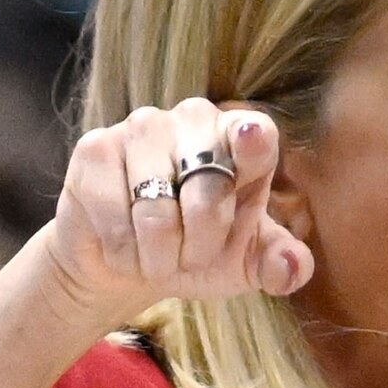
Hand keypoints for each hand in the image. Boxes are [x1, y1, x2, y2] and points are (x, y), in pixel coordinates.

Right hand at [42, 98, 312, 328]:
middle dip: (202, 244)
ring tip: (156, 252)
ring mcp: (141, 128)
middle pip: (208, 187)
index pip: (255, 134)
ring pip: (157, 211)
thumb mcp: (245, 264)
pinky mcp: (95, 149)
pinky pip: (114, 217)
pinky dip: (123, 251)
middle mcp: (192, 119)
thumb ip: (279, 265)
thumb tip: (293, 268)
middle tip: (191, 253)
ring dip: (160, 255)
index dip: (253, 141)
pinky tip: (123, 246)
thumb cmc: (196, 252)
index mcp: (239, 138)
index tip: (251, 140)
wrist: (129, 264)